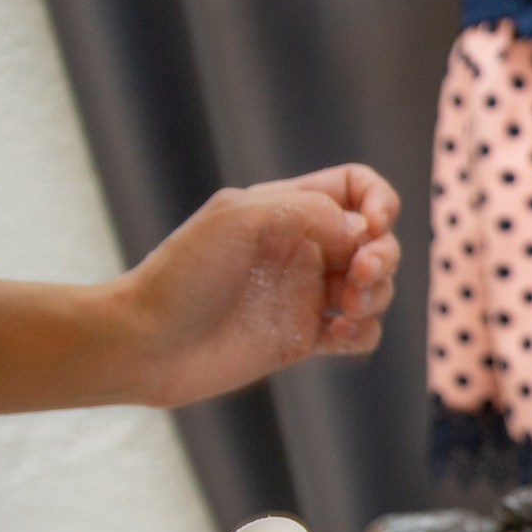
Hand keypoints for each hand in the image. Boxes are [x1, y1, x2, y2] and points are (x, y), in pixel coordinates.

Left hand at [0, 165, 401, 415]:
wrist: (146, 344)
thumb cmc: (181, 275)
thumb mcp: (238, 217)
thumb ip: (307, 211)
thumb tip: (361, 234)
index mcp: (287, 210)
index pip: (355, 187)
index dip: (378, 201)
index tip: (371, 226)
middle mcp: (302, 249)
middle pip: (377, 241)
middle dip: (385, 256)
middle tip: (360, 276)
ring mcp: (304, 295)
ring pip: (376, 288)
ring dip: (378, 295)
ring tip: (348, 308)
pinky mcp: (303, 339)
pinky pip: (360, 333)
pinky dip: (365, 333)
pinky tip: (338, 335)